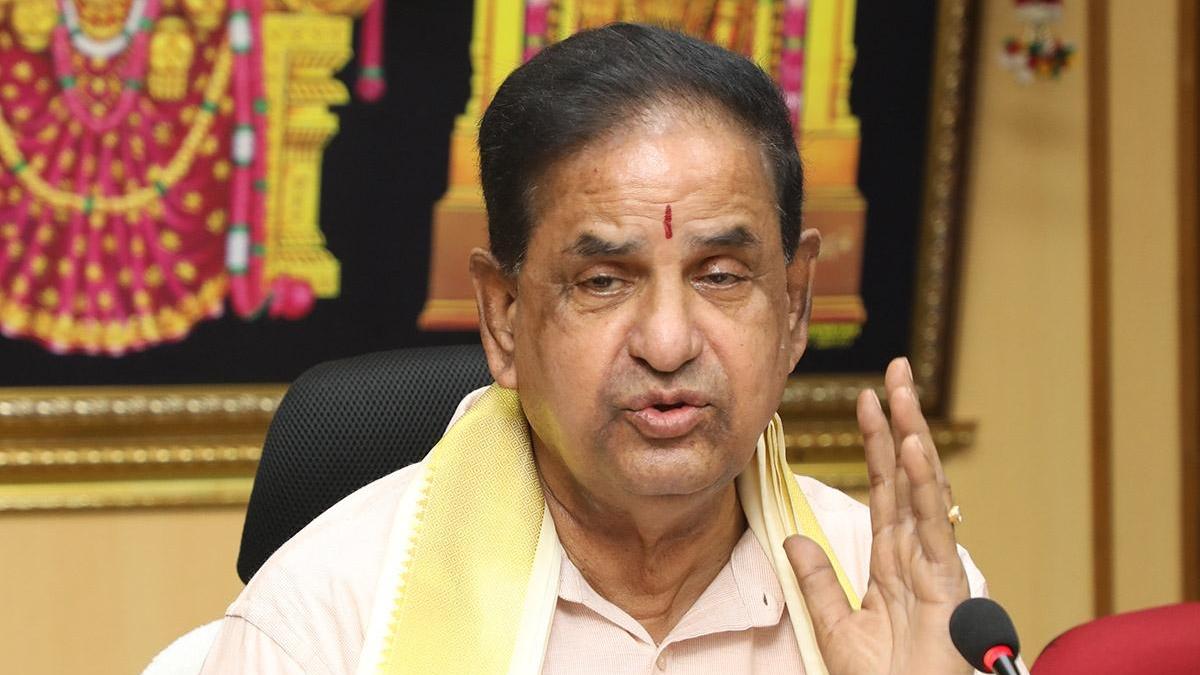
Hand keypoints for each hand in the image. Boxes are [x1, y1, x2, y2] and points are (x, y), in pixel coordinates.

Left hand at [784, 357, 970, 674]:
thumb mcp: (836, 626)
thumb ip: (818, 581)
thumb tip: (793, 539)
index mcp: (893, 562)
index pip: (885, 487)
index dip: (878, 442)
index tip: (868, 399)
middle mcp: (917, 556)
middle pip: (908, 476)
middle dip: (902, 422)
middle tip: (896, 371)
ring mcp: (934, 568)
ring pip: (924, 490)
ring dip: (914, 438)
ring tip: (903, 391)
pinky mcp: (946, 588)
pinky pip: (932, 529)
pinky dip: (925, 487)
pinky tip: (915, 450)